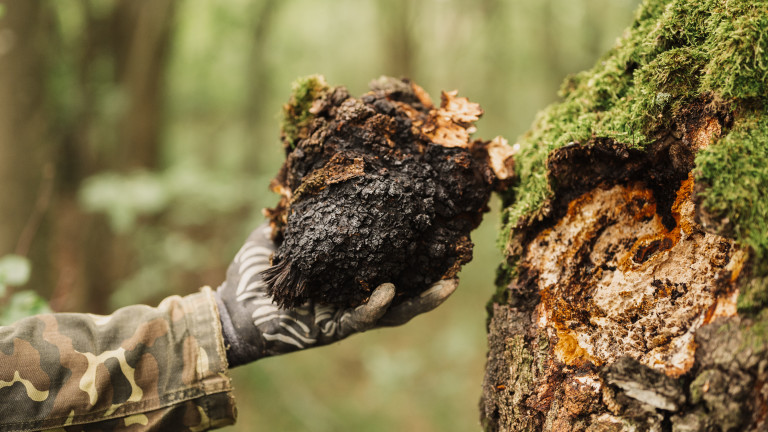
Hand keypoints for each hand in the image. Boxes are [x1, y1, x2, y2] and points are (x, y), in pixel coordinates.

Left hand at [214, 223, 457, 366]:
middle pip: (406, 289)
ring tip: (448, 283)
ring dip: (423, 300)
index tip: (441, 227)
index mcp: (351, 273)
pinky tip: (390, 290)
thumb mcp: (285, 233)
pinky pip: (361, 319)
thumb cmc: (258, 272)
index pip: (392, 262)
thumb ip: (303, 210)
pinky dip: (376, 306)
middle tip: (460, 260)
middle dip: (435, 278)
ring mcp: (348, 314)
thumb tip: (314, 172)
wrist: (232, 308)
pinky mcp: (333, 330)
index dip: (418, 250)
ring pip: (396, 311)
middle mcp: (356, 295)